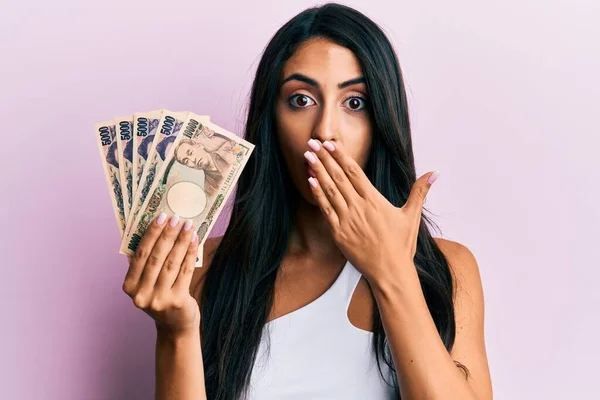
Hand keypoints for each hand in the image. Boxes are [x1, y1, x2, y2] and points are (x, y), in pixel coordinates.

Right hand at [122, 213, 200, 336]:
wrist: (175, 326)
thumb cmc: (161, 296)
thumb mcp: (147, 283)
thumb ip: (146, 262)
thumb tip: (155, 228)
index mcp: (129, 286)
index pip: (140, 254)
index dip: (151, 234)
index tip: (161, 217)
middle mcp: (141, 294)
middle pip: (156, 257)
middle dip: (167, 235)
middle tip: (176, 218)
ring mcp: (159, 299)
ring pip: (171, 263)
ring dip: (181, 241)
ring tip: (188, 226)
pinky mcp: (177, 301)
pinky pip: (185, 271)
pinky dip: (190, 253)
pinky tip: (194, 241)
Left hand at [304, 139, 439, 283]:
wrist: (390, 272)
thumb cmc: (401, 245)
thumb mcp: (411, 216)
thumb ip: (419, 191)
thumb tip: (435, 173)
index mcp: (374, 201)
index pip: (355, 172)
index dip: (341, 156)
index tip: (330, 143)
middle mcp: (359, 207)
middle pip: (338, 177)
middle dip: (324, 158)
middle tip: (312, 142)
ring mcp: (347, 220)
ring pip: (329, 190)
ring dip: (318, 171)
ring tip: (308, 156)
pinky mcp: (338, 233)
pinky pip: (325, 209)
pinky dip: (318, 194)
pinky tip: (310, 180)